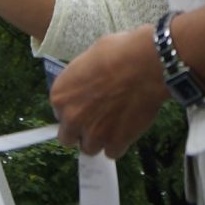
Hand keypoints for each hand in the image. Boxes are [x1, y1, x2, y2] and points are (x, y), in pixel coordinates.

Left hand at [50, 26, 168, 157]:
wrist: (145, 65)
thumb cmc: (117, 52)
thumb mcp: (89, 59)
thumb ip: (81, 81)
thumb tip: (87, 85)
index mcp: (60, 95)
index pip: (60, 113)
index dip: (75, 109)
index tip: (87, 104)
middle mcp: (71, 118)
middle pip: (68, 137)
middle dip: (81, 130)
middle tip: (97, 119)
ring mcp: (93, 134)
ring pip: (90, 148)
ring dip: (100, 139)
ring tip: (115, 124)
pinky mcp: (115, 143)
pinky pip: (112, 152)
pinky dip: (119, 143)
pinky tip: (127, 128)